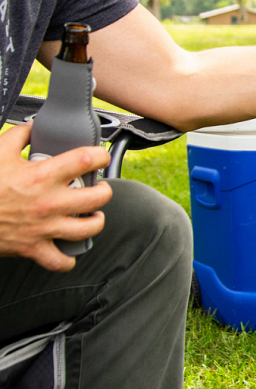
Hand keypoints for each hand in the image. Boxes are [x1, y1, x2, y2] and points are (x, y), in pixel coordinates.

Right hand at [0, 123, 111, 271]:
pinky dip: (67, 259)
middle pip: (99, 197)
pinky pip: (60, 261)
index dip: (100, 156)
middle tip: (98, 188)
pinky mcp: (33, 248)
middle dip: (103, 191)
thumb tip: (33, 126)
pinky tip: (68, 249)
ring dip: (94, 221)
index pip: (87, 160)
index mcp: (41, 176)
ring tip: (91, 215)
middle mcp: (48, 203)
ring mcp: (43, 228)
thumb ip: (19, 136)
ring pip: (89, 229)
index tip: (99, 156)